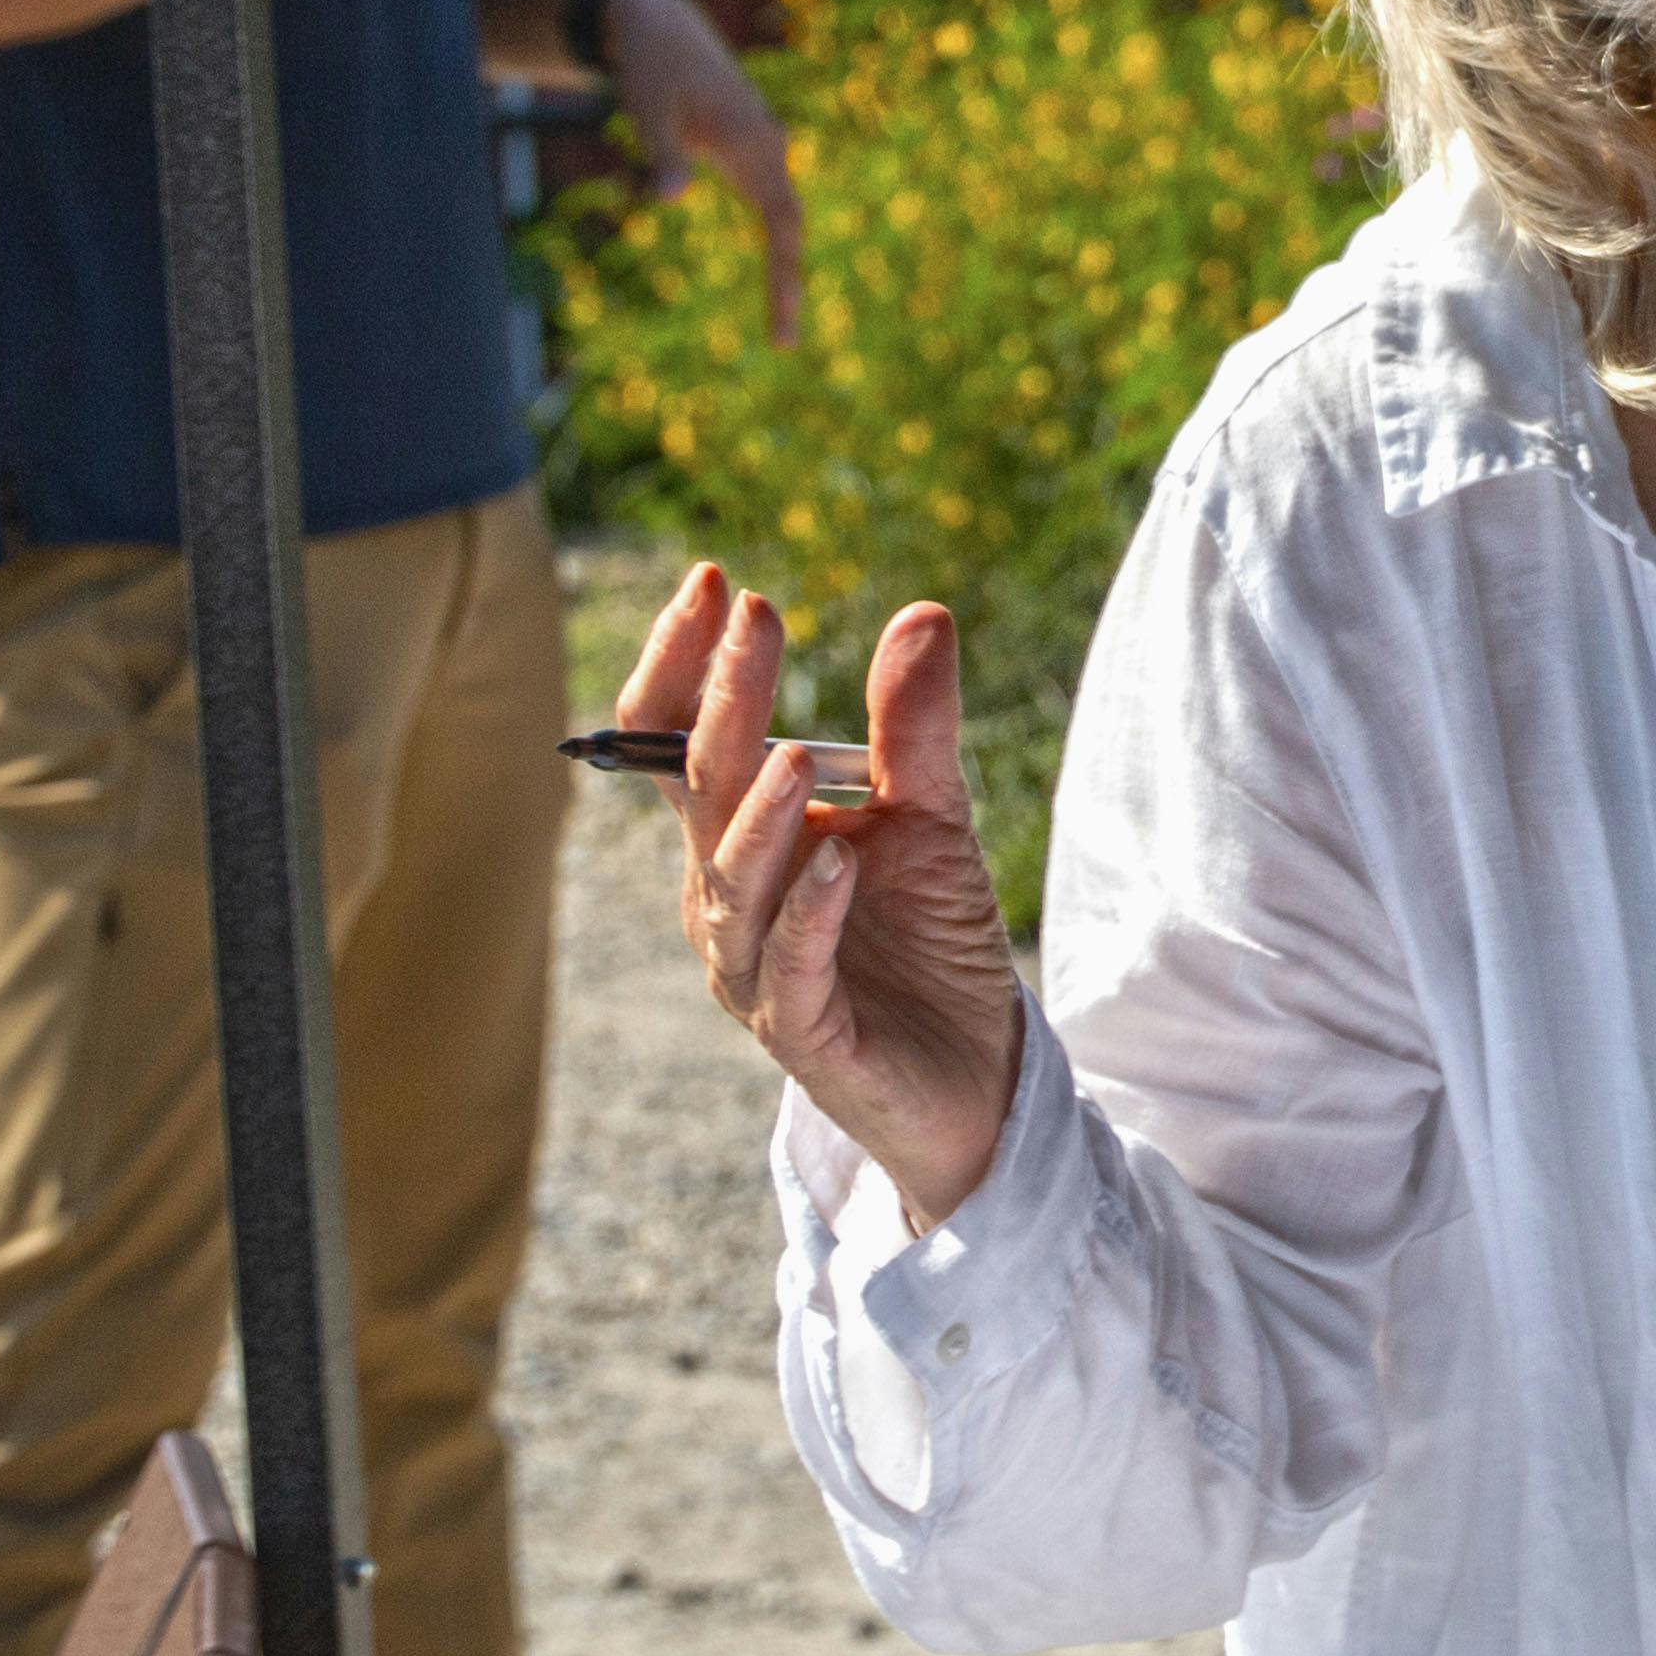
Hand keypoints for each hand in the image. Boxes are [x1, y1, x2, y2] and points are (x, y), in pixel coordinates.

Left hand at [597, 0, 802, 345]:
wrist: (655, 21)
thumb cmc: (648, 64)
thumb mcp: (646, 108)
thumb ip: (662, 155)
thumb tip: (667, 201)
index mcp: (752, 144)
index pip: (782, 225)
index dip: (784, 279)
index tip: (783, 331)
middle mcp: (768, 148)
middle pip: (789, 228)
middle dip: (786, 284)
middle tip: (783, 344)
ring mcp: (762, 146)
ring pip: (781, 215)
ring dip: (780, 264)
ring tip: (776, 319)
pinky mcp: (747, 146)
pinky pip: (767, 201)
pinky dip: (769, 239)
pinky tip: (763, 268)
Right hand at [623, 566, 1022, 1226]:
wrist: (976, 1073)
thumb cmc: (931, 945)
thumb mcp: (934, 819)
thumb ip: (915, 728)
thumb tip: (923, 612)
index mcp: (742, 837)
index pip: (679, 738)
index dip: (688, 662)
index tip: (720, 581)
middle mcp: (726, 896)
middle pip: (700, 787)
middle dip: (721, 698)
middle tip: (753, 614)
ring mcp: (753, 965)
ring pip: (731, 880)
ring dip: (757, 814)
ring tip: (788, 750)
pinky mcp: (802, 1029)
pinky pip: (789, 963)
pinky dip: (808, 911)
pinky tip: (840, 863)